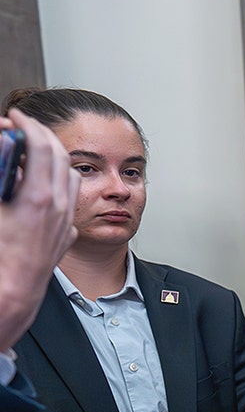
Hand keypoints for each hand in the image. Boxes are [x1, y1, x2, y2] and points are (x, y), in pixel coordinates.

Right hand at [0, 108, 79, 351]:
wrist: (13, 294)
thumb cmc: (0, 256)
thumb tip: (2, 157)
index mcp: (38, 196)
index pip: (41, 146)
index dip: (28, 125)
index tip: (16, 117)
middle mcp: (59, 206)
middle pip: (59, 156)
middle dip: (42, 135)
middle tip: (24, 127)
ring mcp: (65, 220)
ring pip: (70, 176)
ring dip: (54, 158)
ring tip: (32, 153)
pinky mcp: (66, 234)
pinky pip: (70, 199)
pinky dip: (58, 183)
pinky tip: (40, 186)